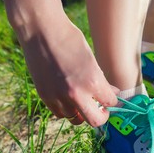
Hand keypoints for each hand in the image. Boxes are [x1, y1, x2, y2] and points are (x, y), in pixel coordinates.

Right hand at [3, 0, 117, 126]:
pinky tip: (67, 97)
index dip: (112, 101)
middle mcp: (76, 93)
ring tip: (80, 100)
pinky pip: (60, 113)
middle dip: (101, 116)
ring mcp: (59, 97)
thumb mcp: (91, 59)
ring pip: (75, 119)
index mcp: (93, 81)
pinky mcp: (45, 97)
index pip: (110, 102)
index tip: (110, 99)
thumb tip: (112, 92)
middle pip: (95, 121)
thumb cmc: (69, 40)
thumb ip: (101, 80)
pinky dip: (66, 109)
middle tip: (100, 109)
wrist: (41, 31)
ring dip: (81, 112)